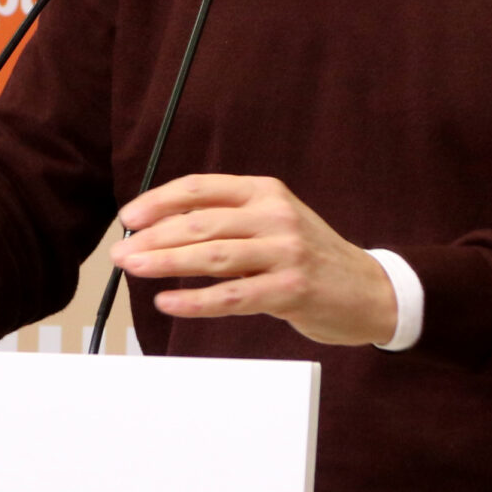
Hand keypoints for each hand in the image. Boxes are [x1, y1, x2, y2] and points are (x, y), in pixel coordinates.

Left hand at [112, 174, 397, 346]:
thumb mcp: (275, 222)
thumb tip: (163, 228)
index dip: (159, 202)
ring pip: (212, 258)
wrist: (370, 290)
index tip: (129, 217)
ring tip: (134, 270)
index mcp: (266, 192)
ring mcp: (286, 252)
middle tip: (121, 253)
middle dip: (153, 238)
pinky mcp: (291, 290)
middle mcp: (276, 216)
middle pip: (200, 223)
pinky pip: (232, 296)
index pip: (201, 189)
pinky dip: (195, 301)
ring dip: (165, 264)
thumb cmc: (311, 258)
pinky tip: (169, 303)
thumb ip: (229, 221)